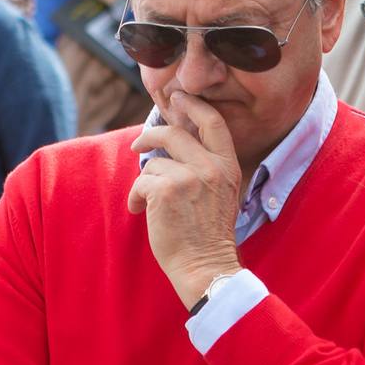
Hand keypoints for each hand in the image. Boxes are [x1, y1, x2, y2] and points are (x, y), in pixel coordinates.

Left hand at [127, 92, 241, 308]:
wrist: (205, 266)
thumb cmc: (209, 235)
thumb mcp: (220, 194)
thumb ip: (206, 167)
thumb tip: (175, 146)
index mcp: (228, 166)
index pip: (213, 121)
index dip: (193, 105)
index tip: (177, 98)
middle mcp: (211, 166)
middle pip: (174, 133)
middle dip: (151, 135)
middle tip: (138, 145)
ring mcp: (189, 177)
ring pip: (154, 163)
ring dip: (144, 183)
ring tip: (147, 204)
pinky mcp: (165, 190)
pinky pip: (141, 182)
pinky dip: (136, 197)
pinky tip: (141, 212)